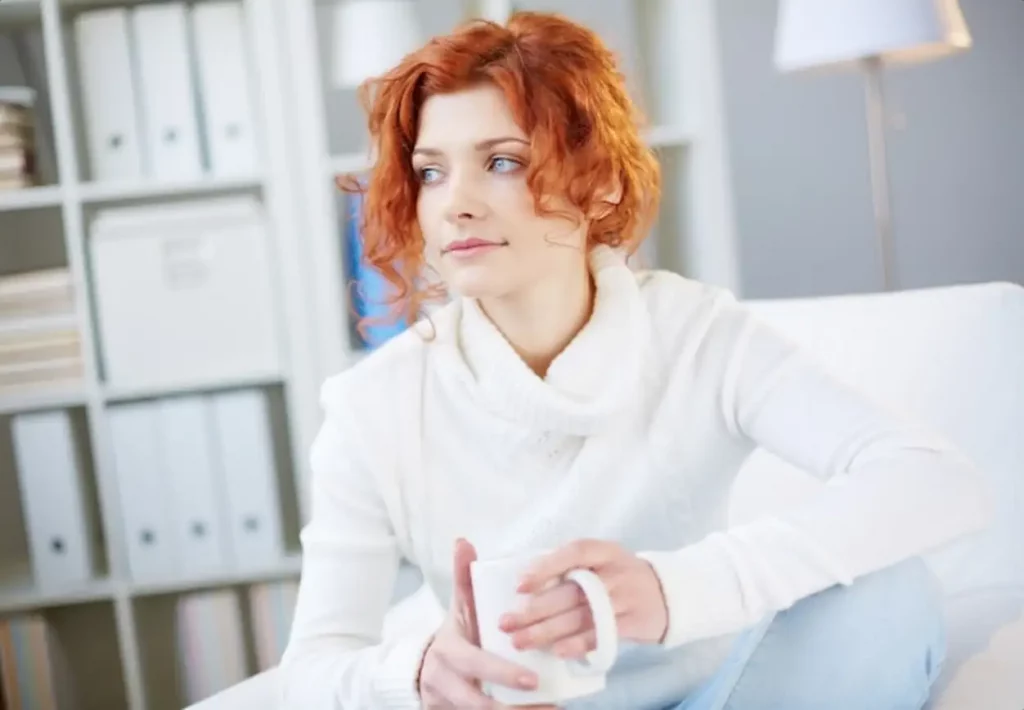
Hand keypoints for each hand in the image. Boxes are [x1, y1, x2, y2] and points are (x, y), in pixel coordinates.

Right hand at [417, 538, 557, 709]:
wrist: (423, 671)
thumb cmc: (455, 635)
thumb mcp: (458, 609)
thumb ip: (462, 578)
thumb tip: (463, 540)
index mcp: (448, 652)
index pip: (475, 664)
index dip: (502, 673)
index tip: (533, 679)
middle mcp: (444, 683)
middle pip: (478, 704)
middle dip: (513, 708)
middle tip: (545, 700)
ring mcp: (447, 706)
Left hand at [500, 539, 668, 658]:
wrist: (668, 594)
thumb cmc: (621, 577)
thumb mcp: (602, 561)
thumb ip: (572, 567)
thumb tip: (525, 582)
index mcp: (603, 551)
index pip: (573, 553)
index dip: (545, 568)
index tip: (519, 586)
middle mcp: (614, 572)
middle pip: (570, 591)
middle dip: (535, 609)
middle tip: (506, 623)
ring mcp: (624, 598)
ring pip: (580, 616)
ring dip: (547, 631)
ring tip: (520, 641)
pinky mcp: (633, 623)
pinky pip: (601, 634)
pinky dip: (578, 644)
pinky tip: (556, 651)